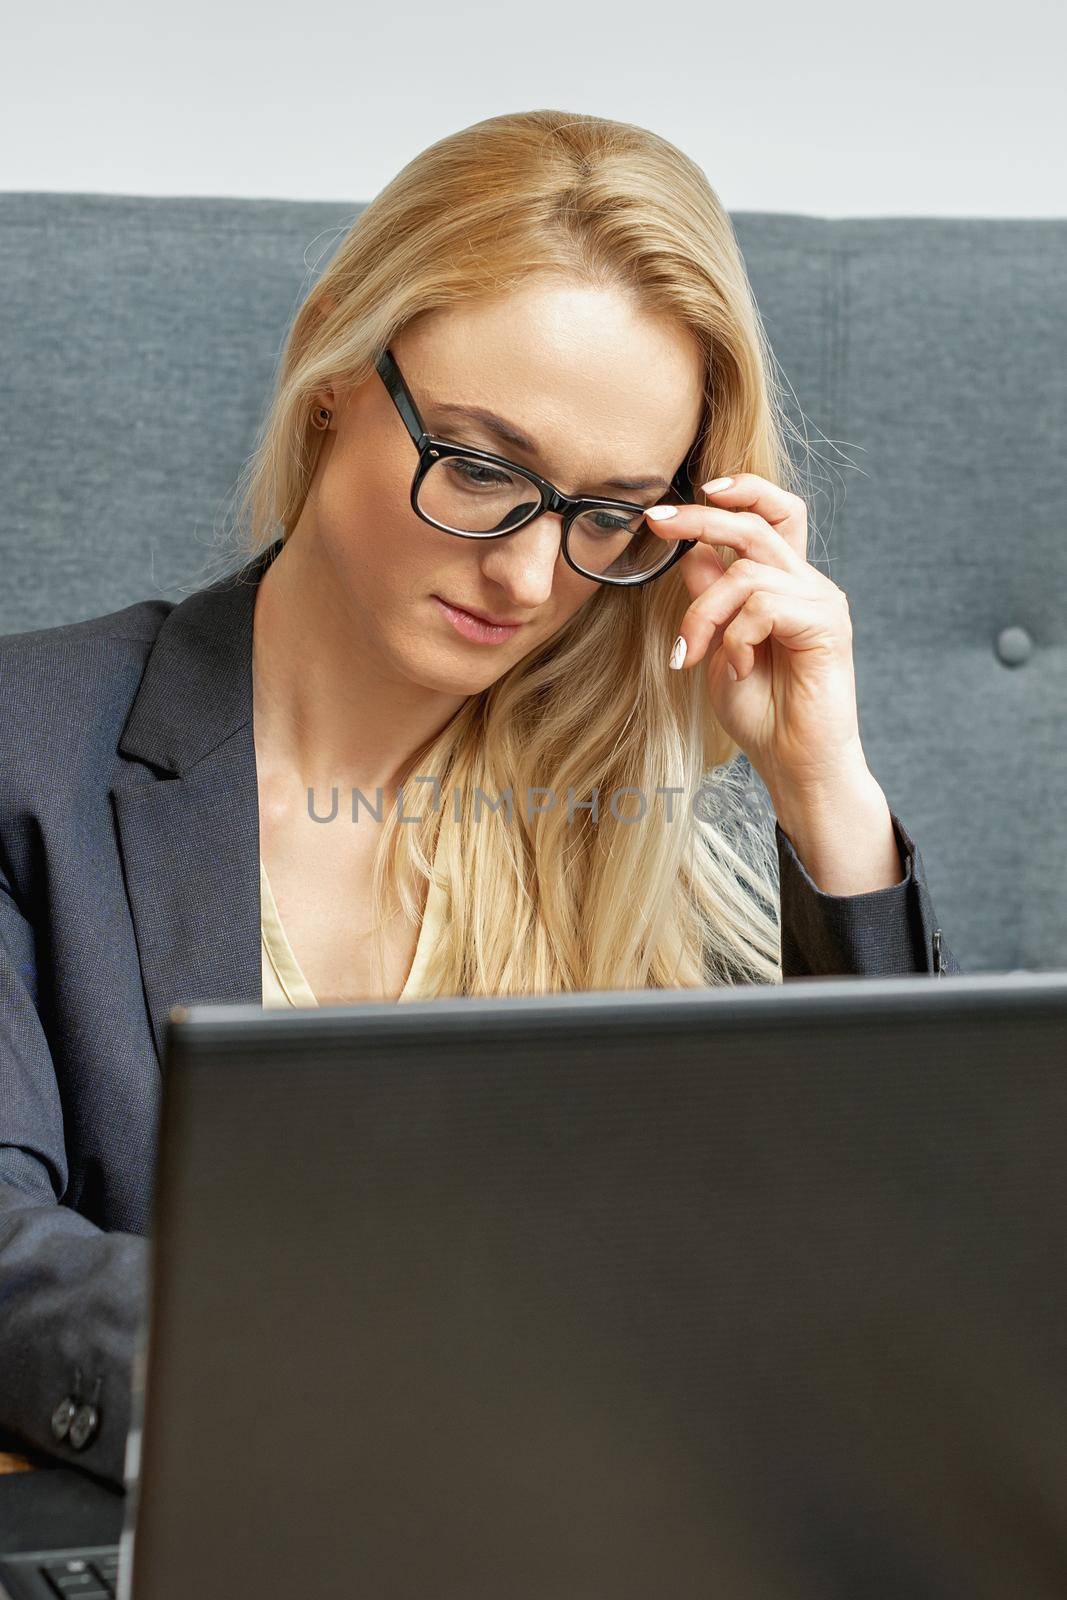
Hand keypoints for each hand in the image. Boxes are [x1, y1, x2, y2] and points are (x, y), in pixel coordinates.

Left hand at [648, 472, 867, 802]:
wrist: (795, 764)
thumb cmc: (762, 713)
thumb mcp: (719, 647)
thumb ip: (711, 600)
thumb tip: (692, 553)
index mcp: (786, 584)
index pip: (774, 514)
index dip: (740, 492)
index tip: (690, 495)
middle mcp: (809, 584)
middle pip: (758, 524)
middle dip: (701, 518)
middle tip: (657, 522)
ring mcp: (822, 601)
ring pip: (748, 572)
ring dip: (705, 612)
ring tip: (694, 654)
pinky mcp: (828, 624)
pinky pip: (764, 606)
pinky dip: (736, 637)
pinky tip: (737, 669)